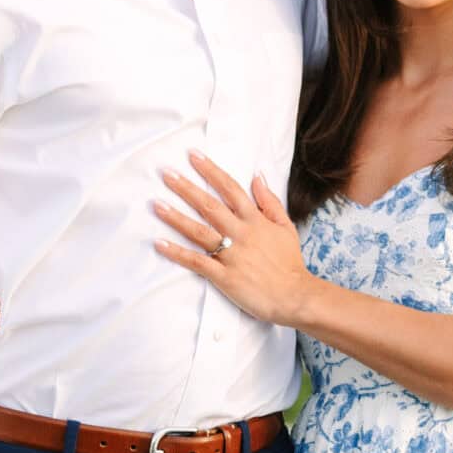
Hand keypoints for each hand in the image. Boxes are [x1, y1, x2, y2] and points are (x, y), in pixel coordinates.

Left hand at [154, 153, 312, 327]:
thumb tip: (257, 176)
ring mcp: (232, 255)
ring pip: (200, 231)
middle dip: (186, 188)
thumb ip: (270, 201)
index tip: (193, 156)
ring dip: (176, 218)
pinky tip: (160, 244)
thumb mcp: (285, 226)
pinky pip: (197, 262)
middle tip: (166, 173)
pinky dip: (178, 253)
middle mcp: (241, 233)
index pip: (230, 189)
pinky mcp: (224, 277)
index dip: (211, 171)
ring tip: (156, 204)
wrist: (295, 296)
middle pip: (210, 206)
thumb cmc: (290, 263)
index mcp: (255, 220)